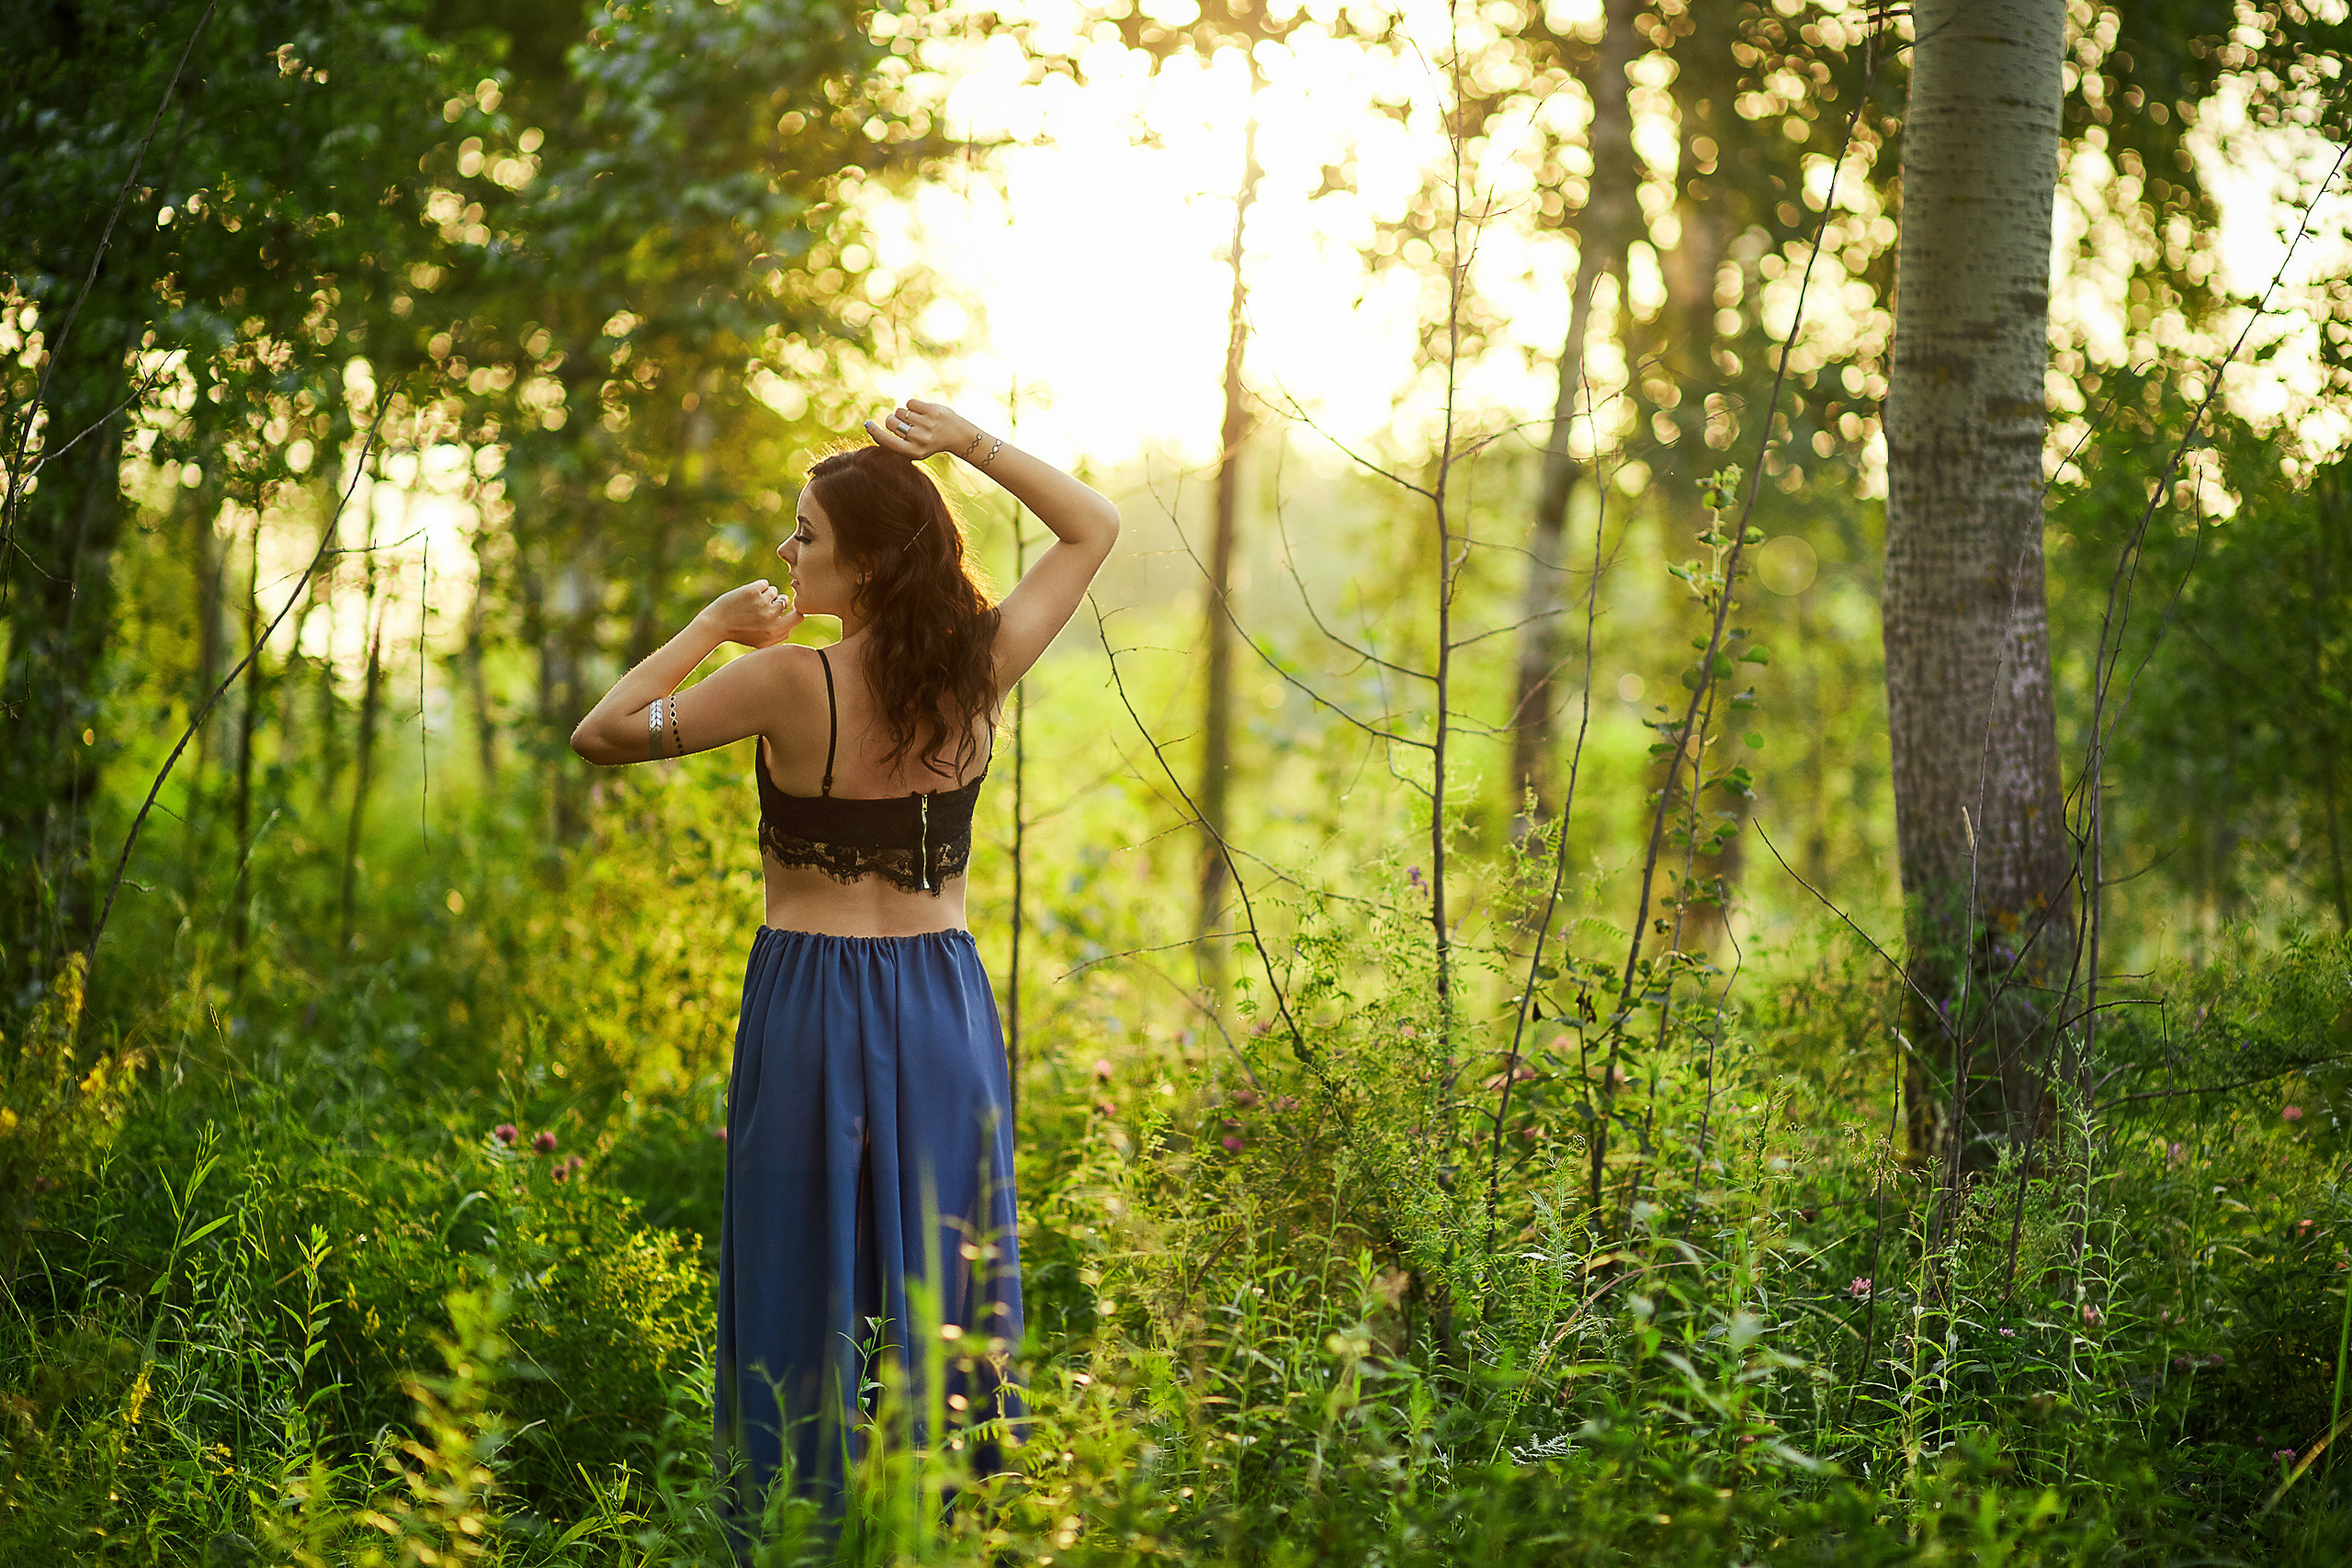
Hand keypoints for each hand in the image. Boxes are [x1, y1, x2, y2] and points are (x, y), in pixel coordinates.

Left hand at [697, 579, 800, 647]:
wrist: (715, 625)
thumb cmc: (740, 634)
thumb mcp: (762, 642)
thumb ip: (782, 634)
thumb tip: (796, 616)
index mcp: (775, 631)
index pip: (798, 616)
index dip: (795, 610)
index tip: (788, 608)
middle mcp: (770, 617)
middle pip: (784, 601)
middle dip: (775, 601)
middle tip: (759, 607)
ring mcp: (761, 603)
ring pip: (774, 591)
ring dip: (765, 594)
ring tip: (750, 603)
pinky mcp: (752, 591)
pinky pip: (764, 584)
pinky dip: (757, 587)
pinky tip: (746, 596)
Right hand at [864, 397, 981, 461]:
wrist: (957, 435)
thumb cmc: (930, 442)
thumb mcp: (914, 448)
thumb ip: (895, 441)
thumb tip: (868, 427)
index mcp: (913, 452)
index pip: (887, 441)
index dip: (874, 432)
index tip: (867, 424)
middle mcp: (919, 439)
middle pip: (891, 422)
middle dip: (892, 419)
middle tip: (902, 423)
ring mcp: (927, 424)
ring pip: (900, 411)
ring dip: (904, 413)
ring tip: (917, 420)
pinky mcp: (932, 411)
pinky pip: (910, 403)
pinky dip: (913, 406)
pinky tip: (924, 413)